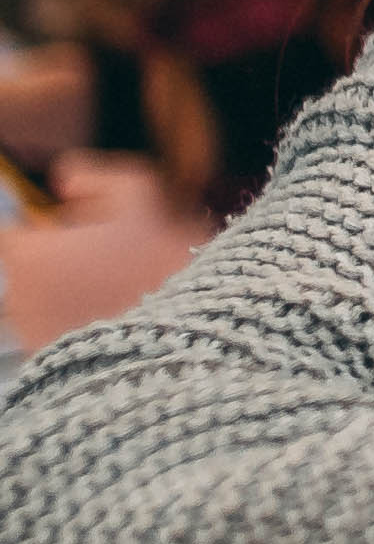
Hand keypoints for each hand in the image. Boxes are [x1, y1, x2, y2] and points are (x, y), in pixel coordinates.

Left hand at [0, 152, 211, 349]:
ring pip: (43, 303)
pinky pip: (60, 335)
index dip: (46, 228)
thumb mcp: (141, 198)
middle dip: (62, 262)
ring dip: (71, 294)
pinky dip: (80, 327)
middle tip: (115, 262)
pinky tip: (121, 323)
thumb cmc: (161, 266)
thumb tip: (64, 179)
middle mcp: (18, 297)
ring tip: (123, 294)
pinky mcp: (56, 365)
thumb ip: (96, 178)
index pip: (12, 234)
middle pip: (30, 269)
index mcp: (29, 255)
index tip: (83, 230)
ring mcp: (34, 336)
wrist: (187, 341)